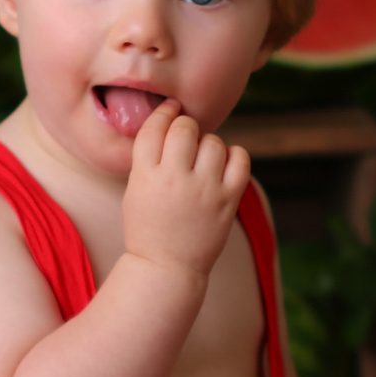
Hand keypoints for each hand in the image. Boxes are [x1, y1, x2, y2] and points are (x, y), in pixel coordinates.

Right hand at [122, 100, 249, 279]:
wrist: (167, 267)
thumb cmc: (147, 227)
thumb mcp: (135, 190)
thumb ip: (149, 158)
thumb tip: (172, 123)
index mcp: (145, 176)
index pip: (155, 128)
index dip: (164, 112)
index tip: (171, 109)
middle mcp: (175, 180)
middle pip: (185, 128)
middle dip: (186, 126)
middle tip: (186, 137)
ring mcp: (204, 190)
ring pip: (214, 142)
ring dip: (208, 144)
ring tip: (202, 159)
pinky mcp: (228, 201)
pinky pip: (240, 159)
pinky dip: (234, 155)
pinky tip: (223, 164)